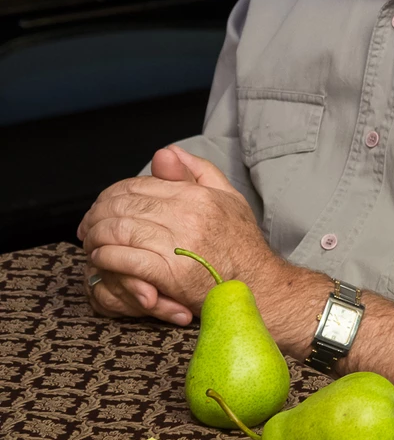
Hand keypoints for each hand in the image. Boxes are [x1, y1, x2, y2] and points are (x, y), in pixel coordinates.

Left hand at [79, 146, 276, 317]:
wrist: (259, 286)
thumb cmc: (242, 245)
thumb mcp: (229, 198)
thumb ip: (198, 171)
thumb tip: (166, 153)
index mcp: (198, 195)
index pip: (139, 184)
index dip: (111, 194)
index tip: (101, 207)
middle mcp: (188, 215)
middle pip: (123, 205)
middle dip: (97, 215)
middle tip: (88, 227)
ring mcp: (179, 244)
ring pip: (119, 230)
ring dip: (96, 237)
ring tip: (92, 243)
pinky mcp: (171, 274)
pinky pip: (125, 258)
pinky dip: (106, 256)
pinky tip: (102, 258)